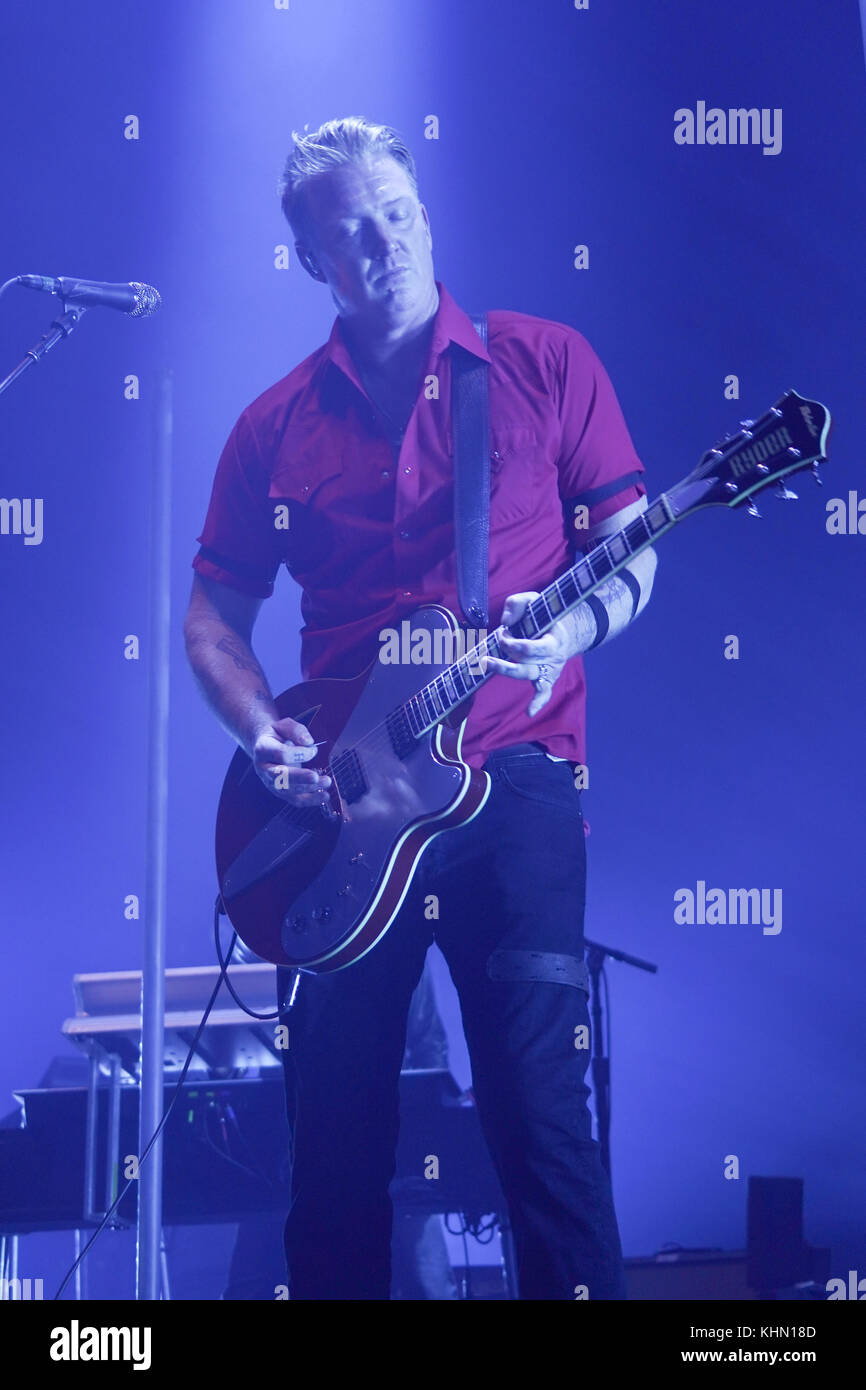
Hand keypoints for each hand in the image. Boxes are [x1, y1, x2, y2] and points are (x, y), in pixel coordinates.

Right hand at [251, 717, 331, 804]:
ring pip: (288, 790)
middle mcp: (264, 768)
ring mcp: (271, 782)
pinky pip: (295, 800)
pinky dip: (311, 800)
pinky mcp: (281, 792)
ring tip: (326, 782)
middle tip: (315, 777)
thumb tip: (308, 742)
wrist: (266, 746)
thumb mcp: (284, 725)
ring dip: (309, 788)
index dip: (299, 753)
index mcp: (263, 749)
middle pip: (280, 776)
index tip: (313, 750)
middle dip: (300, 777)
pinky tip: (324, 796)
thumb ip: (296, 730)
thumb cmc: (277, 735)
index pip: (281, 754)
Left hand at [486, 591, 574, 715]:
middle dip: (506, 656)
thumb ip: (518, 604)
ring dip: (507, 671)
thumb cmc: (545, 615)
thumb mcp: (534, 600)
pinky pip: (544, 693)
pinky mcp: (548, 678)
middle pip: (527, 664)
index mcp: (553, 639)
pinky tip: (529, 712)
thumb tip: (505, 621)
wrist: (566, 631)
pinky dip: (538, 703)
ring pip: (528, 675)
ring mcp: (550, 669)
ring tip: (487, 664)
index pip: (529, 647)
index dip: (511, 642)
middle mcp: (552, 657)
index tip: (501, 632)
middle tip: (487, 654)